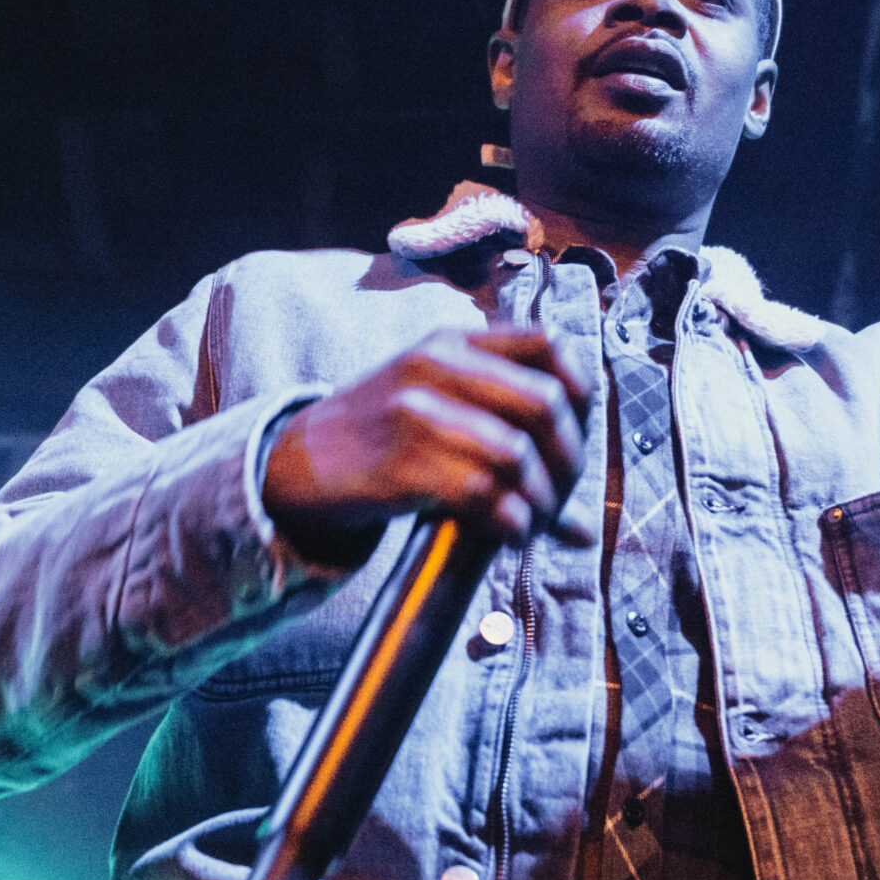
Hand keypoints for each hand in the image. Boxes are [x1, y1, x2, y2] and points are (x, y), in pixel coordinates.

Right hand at [262, 329, 592, 562]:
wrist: (296, 464)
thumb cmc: (380, 440)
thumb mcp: (437, 409)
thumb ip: (507, 441)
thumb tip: (583, 526)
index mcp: (454, 343)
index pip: (550, 345)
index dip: (583, 394)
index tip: (577, 439)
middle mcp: (437, 365)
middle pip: (545, 403)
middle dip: (570, 461)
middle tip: (560, 498)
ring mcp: (416, 411)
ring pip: (517, 454)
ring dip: (541, 502)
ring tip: (533, 524)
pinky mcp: (401, 461)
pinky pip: (483, 493)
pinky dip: (511, 523)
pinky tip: (508, 536)